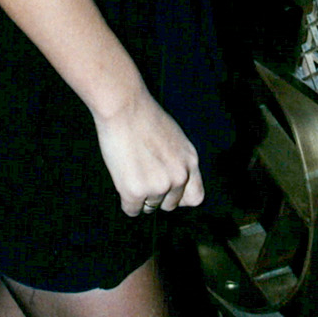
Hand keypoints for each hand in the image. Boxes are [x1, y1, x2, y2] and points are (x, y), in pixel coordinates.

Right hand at [93, 87, 203, 217]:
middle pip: (169, 206)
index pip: (195, 198)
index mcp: (190, 162)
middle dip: (156, 196)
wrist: (123, 106)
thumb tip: (173, 185)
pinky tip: (121, 178)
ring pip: (149, 208)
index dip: (180, 197)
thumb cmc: (143, 117)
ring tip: (131, 168)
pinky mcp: (136, 191)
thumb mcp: (174, 139)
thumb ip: (178, 162)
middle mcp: (179, 177)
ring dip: (139, 196)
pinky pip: (132, 210)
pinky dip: (126, 200)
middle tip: (141, 174)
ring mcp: (159, 186)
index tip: (167, 191)